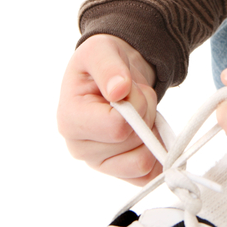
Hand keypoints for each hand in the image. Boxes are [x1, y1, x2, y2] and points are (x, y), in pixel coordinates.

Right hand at [57, 33, 159, 184]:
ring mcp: (100, 163)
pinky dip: (156, 152)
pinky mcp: (119, 172)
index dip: (135, 104)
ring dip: (151, 131)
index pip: (116, 126)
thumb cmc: (103, 62)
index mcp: (70, 120)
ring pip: (142, 161)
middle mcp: (80, 148)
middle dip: (146, 112)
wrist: (114, 73)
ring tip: (139, 112)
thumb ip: (108, 67)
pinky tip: (148, 130)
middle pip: (133, 142)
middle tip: (135, 95)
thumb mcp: (101, 50)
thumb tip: (118, 90)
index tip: (129, 87)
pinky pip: (147, 176)